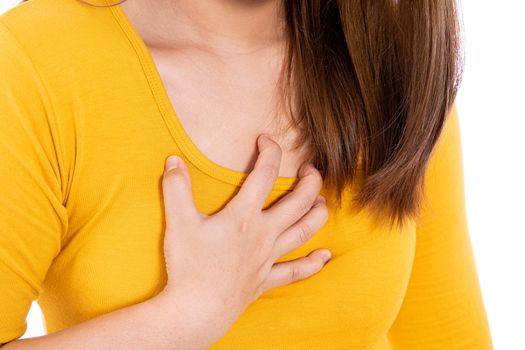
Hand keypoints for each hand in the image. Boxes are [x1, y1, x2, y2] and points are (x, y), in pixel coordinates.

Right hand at [158, 134, 330, 339]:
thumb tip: (173, 160)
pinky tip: (324, 257)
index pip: (264, 174)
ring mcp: (268, 258)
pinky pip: (294, 272)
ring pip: (303, 232)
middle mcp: (263, 234)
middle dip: (310, 181)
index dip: (269, 151)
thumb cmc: (189, 266)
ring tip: (322, 202)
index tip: (266, 140)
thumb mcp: (178, 222)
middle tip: (311, 169)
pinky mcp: (265, 280)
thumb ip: (176, 188)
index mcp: (243, 216)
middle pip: (298, 202)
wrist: (196, 311)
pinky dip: (311, 264)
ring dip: (317, 215)